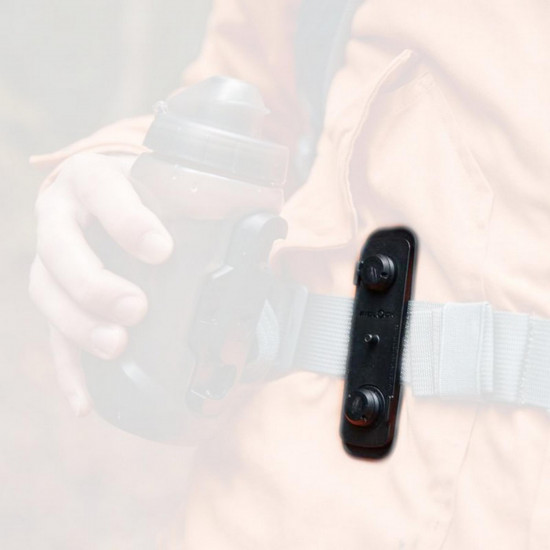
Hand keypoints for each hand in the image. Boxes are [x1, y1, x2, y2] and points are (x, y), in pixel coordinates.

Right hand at [29, 152, 282, 415]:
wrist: (108, 198)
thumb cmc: (147, 195)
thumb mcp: (169, 184)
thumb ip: (211, 199)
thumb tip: (269, 228)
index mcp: (93, 179)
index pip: (100, 188)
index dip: (126, 220)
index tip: (163, 251)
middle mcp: (62, 214)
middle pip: (58, 247)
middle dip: (95, 283)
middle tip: (137, 309)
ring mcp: (50, 256)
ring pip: (46, 291)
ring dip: (79, 325)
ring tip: (117, 347)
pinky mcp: (53, 295)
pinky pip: (51, 333)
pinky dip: (70, 368)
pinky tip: (86, 401)